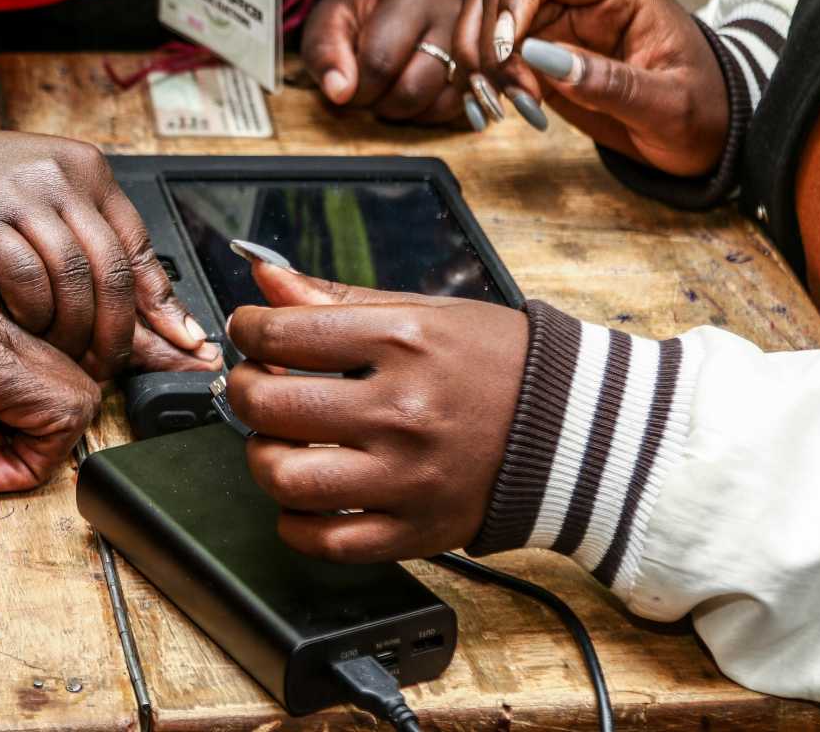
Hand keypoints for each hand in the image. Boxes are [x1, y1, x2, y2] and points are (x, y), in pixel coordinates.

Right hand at [0, 125, 220, 378]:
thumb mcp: (45, 206)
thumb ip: (92, 254)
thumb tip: (158, 325)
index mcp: (87, 172)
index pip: (140, 249)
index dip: (163, 308)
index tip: (185, 347)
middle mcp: (61, 180)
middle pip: (113, 273)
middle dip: (116, 334)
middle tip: (105, 368)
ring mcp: (22, 197)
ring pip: (76, 282)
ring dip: (74, 333)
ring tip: (64, 358)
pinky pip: (29, 282)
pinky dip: (35, 316)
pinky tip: (27, 328)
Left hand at [225, 259, 526, 561]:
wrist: (576, 428)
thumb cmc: (497, 363)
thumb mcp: (422, 313)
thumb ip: (336, 298)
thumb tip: (266, 279)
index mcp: (403, 343)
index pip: (281, 335)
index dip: (247, 329)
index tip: (250, 331)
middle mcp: (401, 411)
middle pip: (270, 407)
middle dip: (244, 390)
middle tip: (255, 384)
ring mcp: (407, 477)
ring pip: (285, 479)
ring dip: (262, 457)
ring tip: (278, 441)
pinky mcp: (416, 529)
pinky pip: (326, 540)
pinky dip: (295, 523)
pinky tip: (304, 496)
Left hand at [302, 0, 464, 122]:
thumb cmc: (362, 12)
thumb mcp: (329, 21)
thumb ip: (325, 54)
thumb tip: (340, 92)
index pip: (381, 63)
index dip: (356, 88)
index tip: (346, 87)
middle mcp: (451, 20)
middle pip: (414, 88)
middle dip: (381, 103)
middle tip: (368, 90)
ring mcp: (472, 47)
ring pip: (440, 104)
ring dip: (405, 111)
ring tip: (388, 89)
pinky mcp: (480, 72)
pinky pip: (457, 110)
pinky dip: (428, 114)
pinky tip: (410, 95)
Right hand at [454, 0, 728, 175]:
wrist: (707, 138)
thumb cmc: (701, 112)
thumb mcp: (667, 104)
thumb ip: (607, 81)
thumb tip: (539, 57)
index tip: (505, 48)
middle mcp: (581, 4)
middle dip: (493, 44)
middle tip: (513, 97)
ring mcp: (556, 32)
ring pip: (487, 23)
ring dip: (481, 63)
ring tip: (506, 108)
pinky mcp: (541, 63)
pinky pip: (490, 58)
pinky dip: (480, 82)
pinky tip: (497, 114)